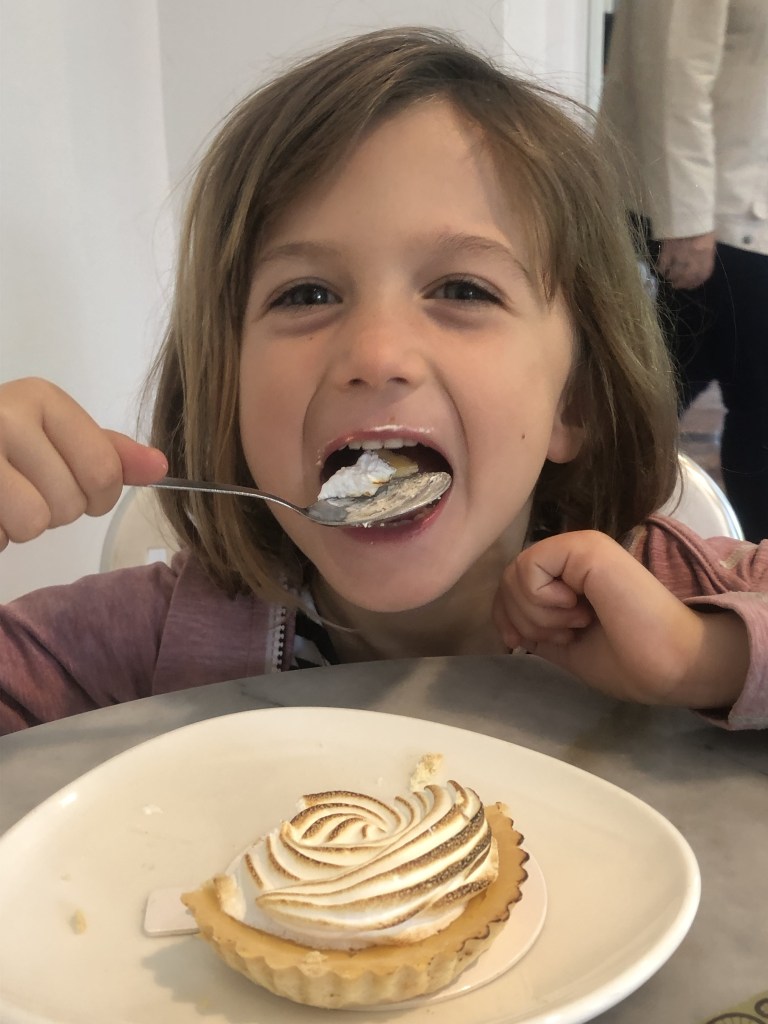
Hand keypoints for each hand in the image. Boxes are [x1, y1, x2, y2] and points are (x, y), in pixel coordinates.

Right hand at [0, 378, 167, 550]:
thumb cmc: (2, 442)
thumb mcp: (53, 434)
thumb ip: (106, 452)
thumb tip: (160, 467)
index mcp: (40, 398)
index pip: (104, 472)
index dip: (98, 496)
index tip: (78, 486)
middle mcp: (5, 417)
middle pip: (70, 503)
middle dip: (54, 509)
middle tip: (25, 489)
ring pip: (33, 524)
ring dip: (21, 526)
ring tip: (2, 499)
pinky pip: (0, 536)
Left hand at [493, 531, 746, 709]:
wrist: (670, 666)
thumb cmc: (629, 662)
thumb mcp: (567, 648)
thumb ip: (537, 630)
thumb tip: (508, 627)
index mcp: (570, 577)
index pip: (511, 584)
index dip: (505, 616)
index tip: (520, 643)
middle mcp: (573, 555)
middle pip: (507, 580)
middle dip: (524, 620)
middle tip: (566, 635)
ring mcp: (580, 547)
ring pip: (515, 574)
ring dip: (538, 615)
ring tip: (578, 624)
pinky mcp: (585, 546)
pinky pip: (530, 568)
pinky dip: (544, 601)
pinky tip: (581, 609)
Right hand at [656, 233, 715, 289]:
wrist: (688, 214)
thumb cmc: (700, 228)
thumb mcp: (707, 244)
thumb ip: (703, 258)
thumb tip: (695, 269)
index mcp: (706, 258)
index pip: (700, 277)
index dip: (693, 284)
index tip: (688, 286)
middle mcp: (693, 261)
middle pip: (685, 279)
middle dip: (680, 283)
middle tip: (675, 284)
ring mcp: (679, 257)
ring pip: (672, 274)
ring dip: (670, 276)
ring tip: (668, 275)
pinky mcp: (667, 252)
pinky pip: (662, 266)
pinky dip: (661, 269)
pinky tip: (662, 268)